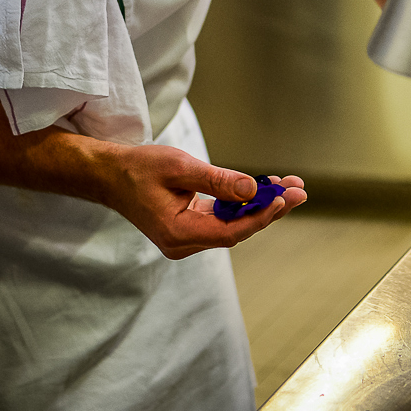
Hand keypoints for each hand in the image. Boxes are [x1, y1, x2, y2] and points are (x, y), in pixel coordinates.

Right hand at [95, 145, 305, 259]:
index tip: (285, 198)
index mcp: (178, 233)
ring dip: (261, 206)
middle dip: (270, 209)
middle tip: (299, 189)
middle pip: (238, 230)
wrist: (111, 176)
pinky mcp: (190, 228)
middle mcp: (184, 243)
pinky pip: (224, 220)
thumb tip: (253, 190)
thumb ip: (216, 181)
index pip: (231, 231)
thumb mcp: (179, 167)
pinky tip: (264, 189)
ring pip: (234, 225)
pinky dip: (244, 205)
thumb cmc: (139, 169)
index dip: (261, 216)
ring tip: (289, 185)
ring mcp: (187, 239)